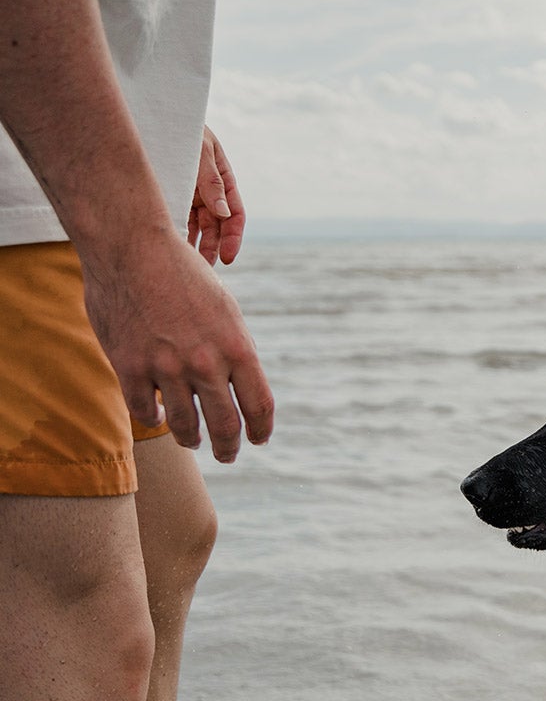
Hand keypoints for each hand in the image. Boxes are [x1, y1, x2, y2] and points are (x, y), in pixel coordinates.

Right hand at [80, 225, 273, 461]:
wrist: (132, 246)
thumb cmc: (182, 276)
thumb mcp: (225, 311)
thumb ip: (234, 353)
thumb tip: (240, 391)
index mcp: (237, 347)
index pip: (260, 406)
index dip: (262, 429)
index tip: (258, 439)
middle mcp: (206, 362)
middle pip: (226, 426)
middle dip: (229, 448)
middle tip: (227, 454)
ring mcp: (166, 366)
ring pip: (185, 427)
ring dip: (192, 440)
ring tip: (193, 441)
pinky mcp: (129, 366)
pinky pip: (144, 411)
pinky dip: (154, 419)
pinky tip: (158, 417)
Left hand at [186, 126, 244, 266]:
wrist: (148, 108)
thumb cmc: (178, 125)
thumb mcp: (199, 149)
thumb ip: (210, 180)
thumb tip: (222, 213)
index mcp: (223, 178)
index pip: (235, 214)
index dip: (233, 237)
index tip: (227, 257)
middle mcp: (209, 189)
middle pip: (216, 225)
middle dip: (212, 247)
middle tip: (203, 267)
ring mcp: (190, 192)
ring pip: (196, 225)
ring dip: (195, 245)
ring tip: (188, 264)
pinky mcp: (172, 193)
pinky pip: (177, 217)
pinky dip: (177, 232)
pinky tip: (172, 246)